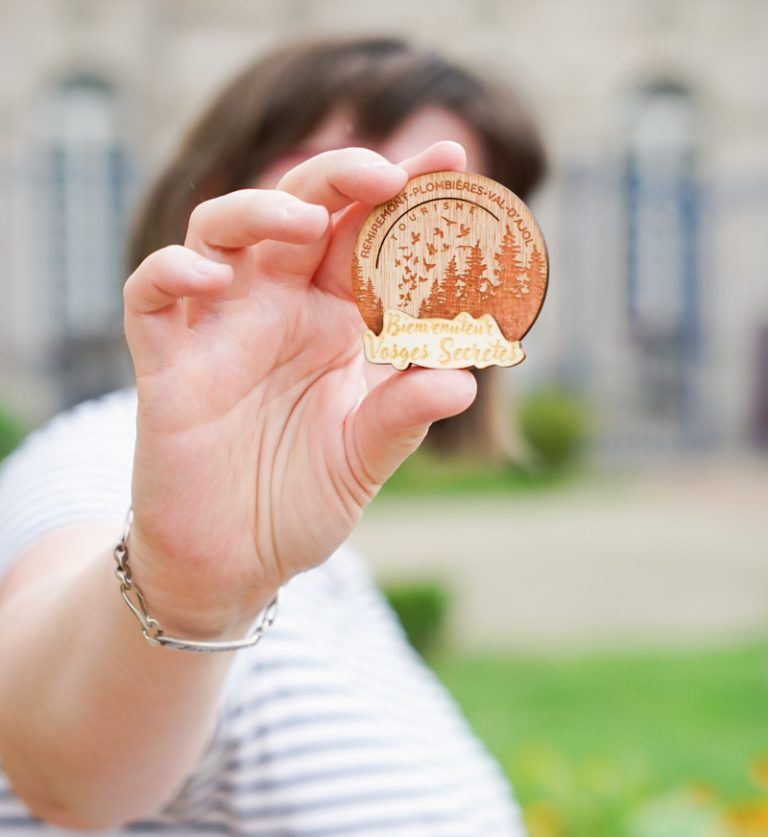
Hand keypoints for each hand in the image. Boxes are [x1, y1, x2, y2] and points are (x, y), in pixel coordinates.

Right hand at [122, 141, 476, 636]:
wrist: (233, 563)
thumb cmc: (298, 502)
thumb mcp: (362, 460)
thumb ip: (403, 416)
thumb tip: (462, 381)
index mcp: (333, 325)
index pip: (368, 241)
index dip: (405, 198)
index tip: (453, 159)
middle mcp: (276, 312)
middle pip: (300, 213)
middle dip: (340, 179)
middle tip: (386, 173)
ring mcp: (218, 332)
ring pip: (219, 233)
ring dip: (259, 212)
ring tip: (307, 222)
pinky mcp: (166, 365)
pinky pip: (151, 297)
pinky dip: (172, 275)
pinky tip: (211, 280)